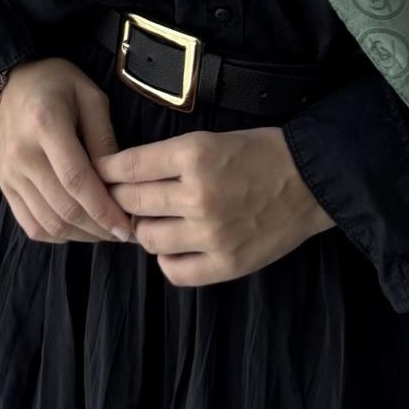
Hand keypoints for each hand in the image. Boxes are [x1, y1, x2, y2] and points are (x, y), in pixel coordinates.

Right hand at [0, 57, 138, 244]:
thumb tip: (119, 181)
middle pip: (63, 207)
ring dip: (80, 236)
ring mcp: (9, 174)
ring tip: (106, 233)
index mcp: (46, 124)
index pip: (76, 179)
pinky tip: (78, 230)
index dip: (103, 209)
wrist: (13, 79)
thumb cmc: (57, 82)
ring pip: (47, 222)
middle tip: (124, 234)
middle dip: (98, 228)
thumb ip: (104, 138)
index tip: (127, 228)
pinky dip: (56, 235)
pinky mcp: (4, 186)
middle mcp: (22, 154)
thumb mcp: (90, 96)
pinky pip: (30, 224)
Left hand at [91, 126, 335, 287]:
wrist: (311, 180)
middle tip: (121, 198)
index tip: (97, 172)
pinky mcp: (226, 264)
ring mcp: (211, 234)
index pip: (128, 166)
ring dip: (145, 229)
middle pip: (131, 203)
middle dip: (120, 199)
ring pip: (148, 238)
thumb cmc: (260, 152)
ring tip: (155, 220)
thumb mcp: (211, 139)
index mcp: (194, 154)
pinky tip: (176, 245)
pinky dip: (168, 259)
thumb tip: (123, 177)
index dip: (106, 170)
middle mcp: (198, 195)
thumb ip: (169, 159)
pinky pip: (174, 270)